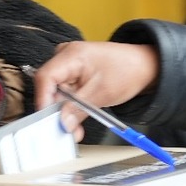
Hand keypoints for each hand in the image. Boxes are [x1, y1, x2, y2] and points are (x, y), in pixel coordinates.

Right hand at [35, 41, 159, 133]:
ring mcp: (68, 67)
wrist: (142, 66)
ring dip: (64, 114)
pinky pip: (64, 95)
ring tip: (75, 130)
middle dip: (56, 112)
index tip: (48, 120)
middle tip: (65, 131)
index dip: (43, 100)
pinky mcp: (72, 77)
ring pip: (56, 95)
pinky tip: (75, 121)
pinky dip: (70, 109)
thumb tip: (62, 122)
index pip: (46, 77)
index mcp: (72, 55)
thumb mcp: (102, 93)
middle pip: (49, 87)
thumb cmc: (127, 69)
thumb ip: (78, 109)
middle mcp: (66, 58)